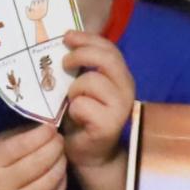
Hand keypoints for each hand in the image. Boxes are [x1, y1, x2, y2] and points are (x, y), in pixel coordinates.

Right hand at [0, 124, 65, 189]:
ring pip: (50, 180)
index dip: (42, 134)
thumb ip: (18, 137)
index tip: (52, 126)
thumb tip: (46, 126)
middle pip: (39, 162)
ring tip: (61, 154)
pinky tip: (59, 173)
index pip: (22, 145)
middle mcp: (2, 186)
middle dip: (55, 147)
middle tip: (60, 140)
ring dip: (61, 163)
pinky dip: (61, 182)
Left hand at [60, 31, 136, 171]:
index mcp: (120, 76)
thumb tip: (63, 40)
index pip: (109, 48)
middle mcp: (126, 88)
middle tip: (64, 63)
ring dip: (73, 89)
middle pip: (107, 59)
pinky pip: (83, 105)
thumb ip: (80, 67)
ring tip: (70, 100)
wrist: (89, 153)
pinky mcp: (109, 125)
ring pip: (91, 81)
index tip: (67, 36)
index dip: (88, 39)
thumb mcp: (81, 86)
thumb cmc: (82, 116)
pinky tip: (74, 117)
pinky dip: (73, 109)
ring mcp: (120, 107)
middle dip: (81, 55)